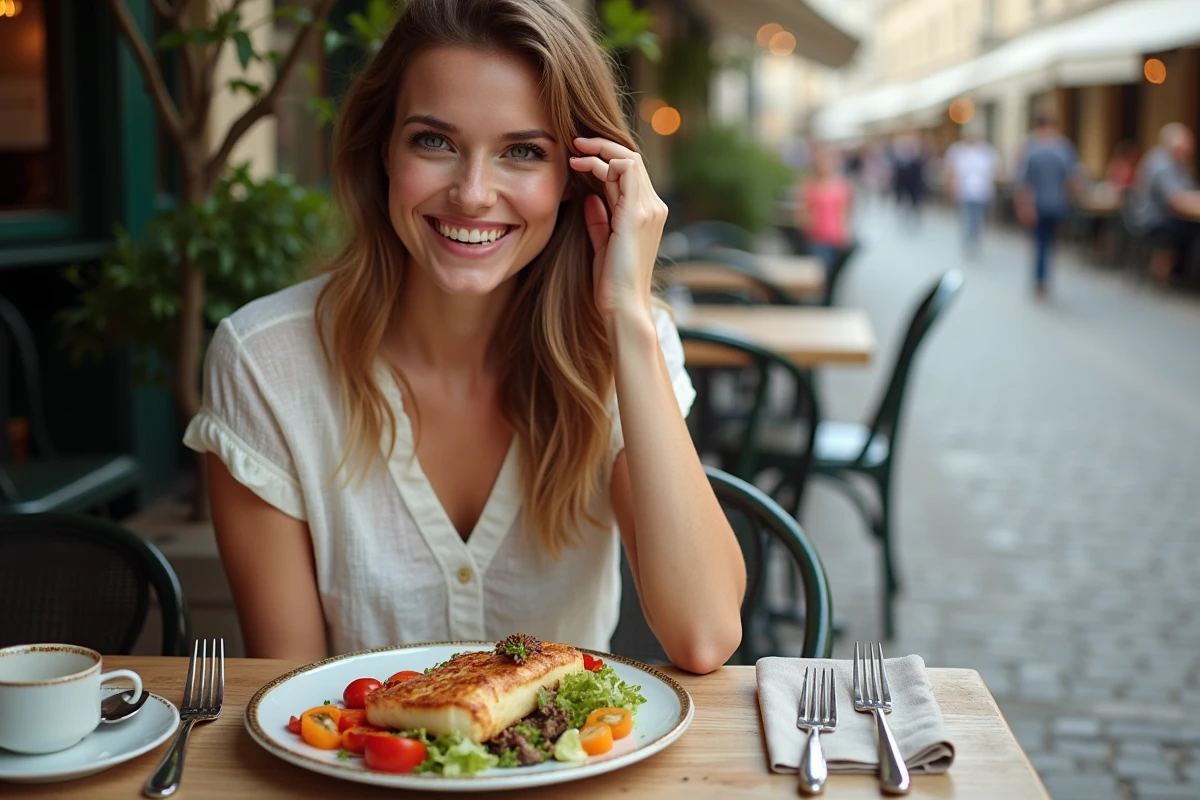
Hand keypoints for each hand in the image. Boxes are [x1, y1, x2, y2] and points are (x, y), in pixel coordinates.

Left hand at [570, 137, 667, 318]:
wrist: (623, 305)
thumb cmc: (611, 283)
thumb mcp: (602, 244)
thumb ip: (599, 219)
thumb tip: (589, 195)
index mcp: (645, 215)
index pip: (629, 174)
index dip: (604, 160)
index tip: (577, 157)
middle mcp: (653, 208)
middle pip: (631, 161)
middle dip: (601, 147)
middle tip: (574, 143)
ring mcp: (649, 209)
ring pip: (630, 159)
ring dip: (600, 150)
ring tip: (574, 150)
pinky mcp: (637, 214)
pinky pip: (626, 170)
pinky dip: (603, 161)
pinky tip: (581, 165)